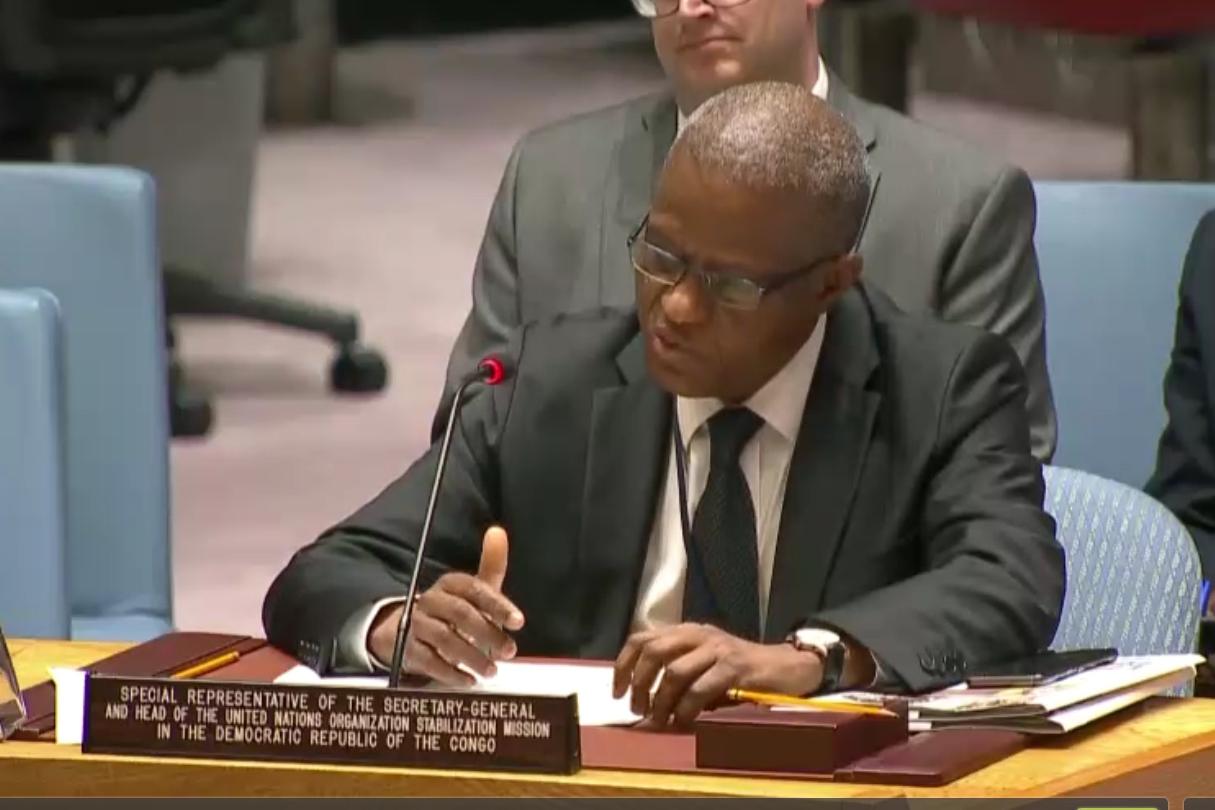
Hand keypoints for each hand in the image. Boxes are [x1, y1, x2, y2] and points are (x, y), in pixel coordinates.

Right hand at [370, 525, 524, 685]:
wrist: (407, 630)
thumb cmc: (452, 609)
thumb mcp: (473, 589)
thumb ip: (491, 565)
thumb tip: (498, 531)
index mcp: (450, 584)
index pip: (474, 589)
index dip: (497, 604)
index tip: (518, 621)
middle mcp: (431, 600)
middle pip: (460, 614)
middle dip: (488, 633)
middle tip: (509, 651)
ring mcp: (416, 624)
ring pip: (445, 638)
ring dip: (472, 657)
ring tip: (492, 670)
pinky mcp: (407, 648)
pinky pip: (428, 660)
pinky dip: (450, 673)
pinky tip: (468, 681)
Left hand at [612, 623, 822, 727]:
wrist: (786, 667)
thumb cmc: (740, 670)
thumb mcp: (703, 663)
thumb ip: (677, 671)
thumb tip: (643, 699)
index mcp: (686, 631)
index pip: (642, 638)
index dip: (623, 664)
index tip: (617, 691)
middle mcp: (698, 634)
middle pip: (653, 651)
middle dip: (640, 683)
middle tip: (639, 709)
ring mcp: (717, 648)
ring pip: (675, 671)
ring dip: (662, 701)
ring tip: (660, 720)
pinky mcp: (734, 666)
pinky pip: (701, 688)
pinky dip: (687, 708)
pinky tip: (684, 721)